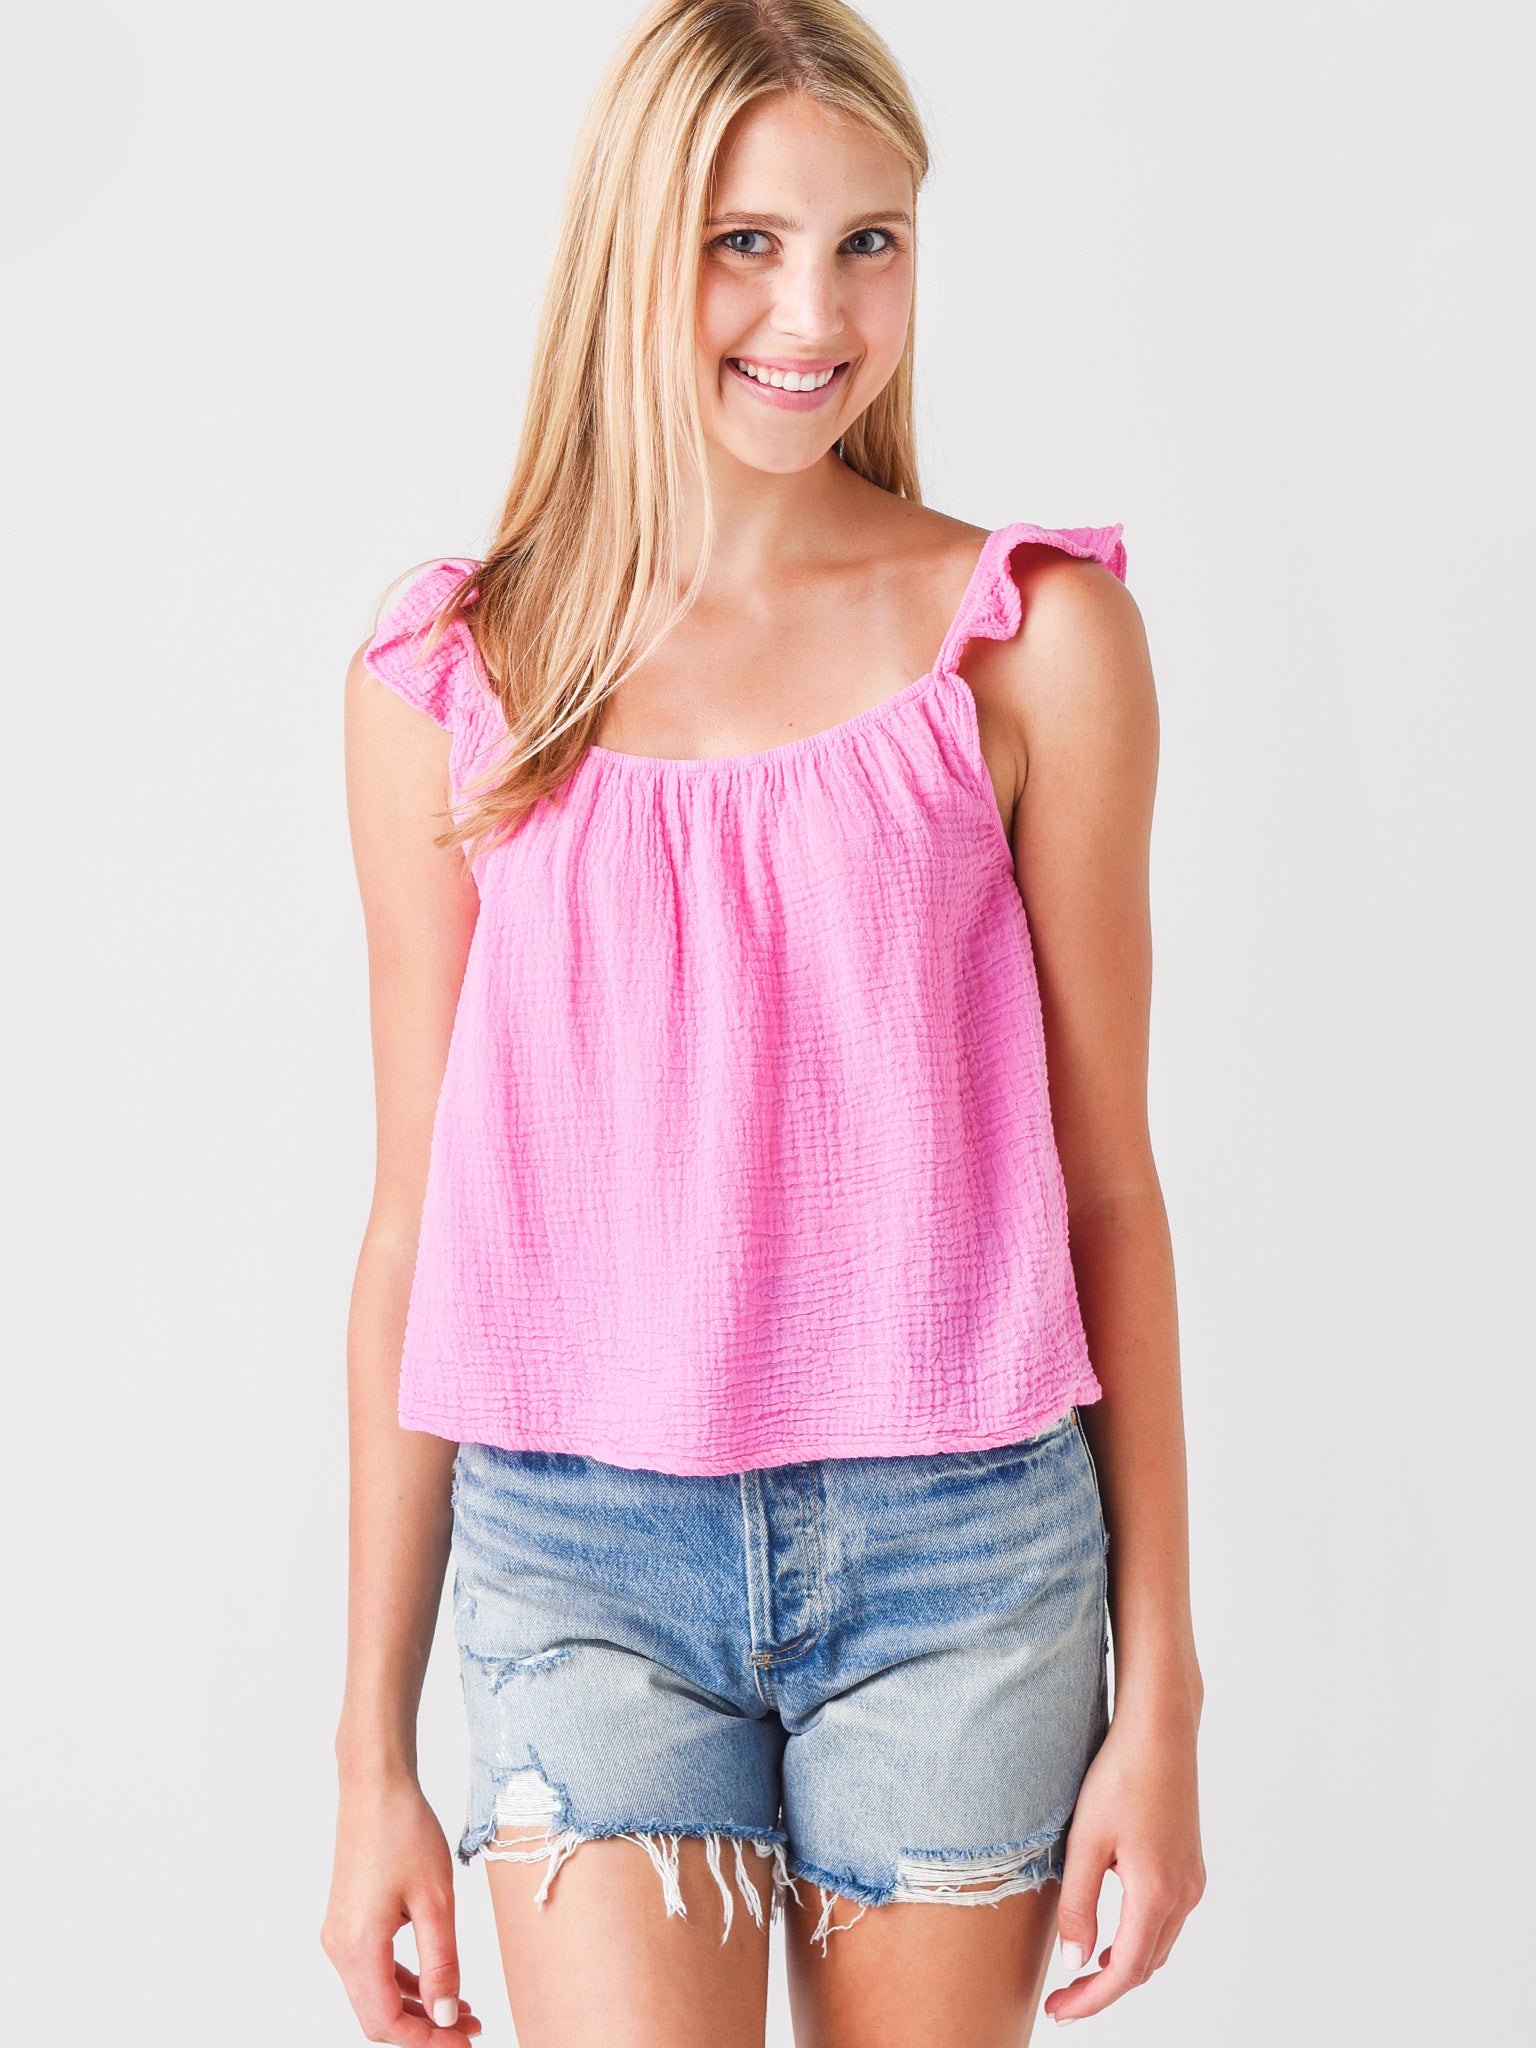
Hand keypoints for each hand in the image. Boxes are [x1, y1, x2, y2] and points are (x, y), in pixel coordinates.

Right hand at [322, 1772, 483, 2043]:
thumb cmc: (405, 1832)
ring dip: (416, 2008)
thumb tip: (446, 2016)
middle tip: (469, 2028)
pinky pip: (372, 1971)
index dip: (427, 2040)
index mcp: (357, 1946)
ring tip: (462, 2008)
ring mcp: (340, 1935)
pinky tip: (436, 1982)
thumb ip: (441, 1963)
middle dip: (423, 2029)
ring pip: (375, 1996)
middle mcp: (339, 1948)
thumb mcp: (436, 1901)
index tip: (464, 2041)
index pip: (387, 2021)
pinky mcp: (348, 1922)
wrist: (376, 1786)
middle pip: (378, 2017)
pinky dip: (403, 1984)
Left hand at [1043, 1703, 1204, 2025]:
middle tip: (1063, 1998)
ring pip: (1158, 1945)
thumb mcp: (1085, 1841)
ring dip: (1124, 1965)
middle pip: (1146, 1965)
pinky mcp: (1190, 1866)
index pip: (1126, 1971)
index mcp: (1157, 1891)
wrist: (1159, 1730)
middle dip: (1105, 1988)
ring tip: (1081, 1971)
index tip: (1060, 2013)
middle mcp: (1184, 1893)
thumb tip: (1076, 1961)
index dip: (1092, 2000)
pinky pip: (1166, 1920)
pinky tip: (1111, 1933)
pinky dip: (1139, 1938)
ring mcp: (1192, 1880)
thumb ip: (1079, 1906)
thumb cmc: (1120, 1776)